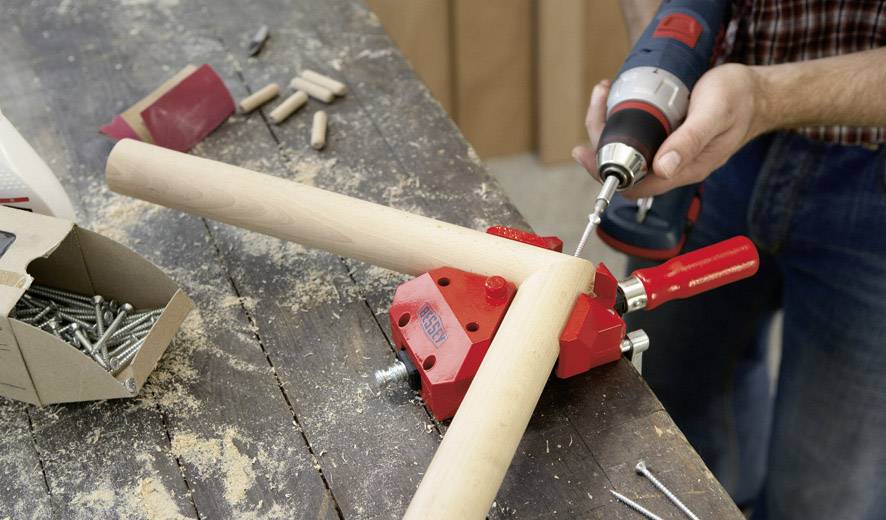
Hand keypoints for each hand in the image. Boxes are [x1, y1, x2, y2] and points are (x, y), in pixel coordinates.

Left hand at [572, 64, 770, 198]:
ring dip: (608, 124)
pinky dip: (621, 117)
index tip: (585, 151)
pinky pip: (637, 135)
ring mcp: (669, 152)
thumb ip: (690, 141)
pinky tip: (616, 97)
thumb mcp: (715, 115)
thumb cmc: (741, 102)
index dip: (604, 172)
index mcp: (682, 170)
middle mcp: (672, 166)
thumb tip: (662, 168)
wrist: (759, 94)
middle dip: (601, 138)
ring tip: (604, 92)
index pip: (633, 185)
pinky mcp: (668, 137)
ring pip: (628, 149)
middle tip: (598, 102)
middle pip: (624, 166)